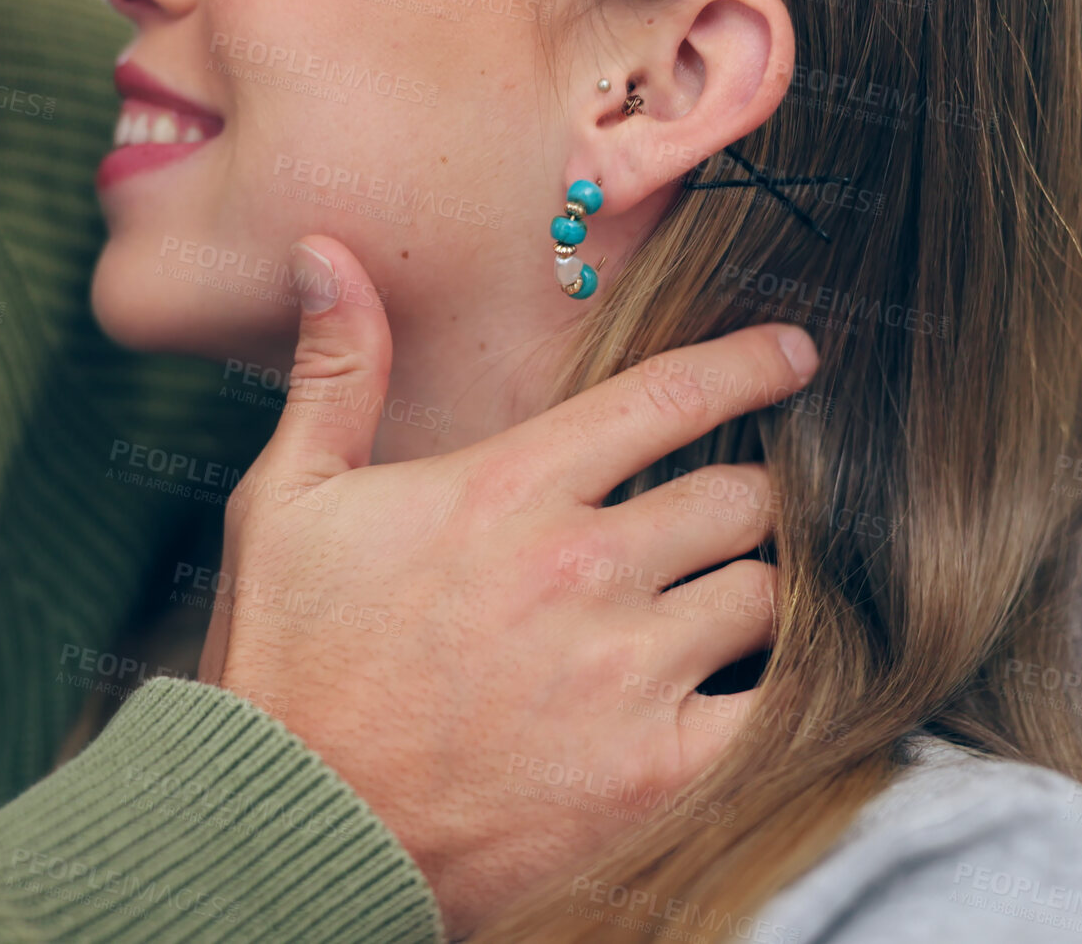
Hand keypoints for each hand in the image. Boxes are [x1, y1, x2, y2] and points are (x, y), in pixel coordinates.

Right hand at [199, 235, 819, 935]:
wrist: (294, 829)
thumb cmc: (287, 663)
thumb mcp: (285, 502)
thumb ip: (336, 373)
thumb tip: (329, 253)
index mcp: (508, 488)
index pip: (669, 397)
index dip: (749, 365)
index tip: (796, 355)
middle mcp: (583, 567)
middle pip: (741, 496)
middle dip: (740, 500)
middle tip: (722, 521)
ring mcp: (627, 670)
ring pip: (766, 594)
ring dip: (753, 596)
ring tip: (719, 611)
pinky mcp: (655, 770)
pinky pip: (774, 705)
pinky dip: (776, 691)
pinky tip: (750, 686)